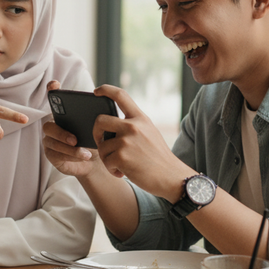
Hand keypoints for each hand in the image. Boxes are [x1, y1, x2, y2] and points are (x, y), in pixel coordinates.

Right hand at [42, 80, 94, 177]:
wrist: (98, 161)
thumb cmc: (98, 140)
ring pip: (51, 142)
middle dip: (60, 132)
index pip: (54, 99)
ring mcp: (50, 140)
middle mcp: (54, 126)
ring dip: (68, 148)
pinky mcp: (51, 155)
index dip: (51, 91)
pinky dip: (70, 156)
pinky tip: (83, 157)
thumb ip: (100, 117)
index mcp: (64, 115)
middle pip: (47, 125)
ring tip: (85, 152)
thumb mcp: (102, 127)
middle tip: (75, 139)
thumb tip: (106, 109)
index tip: (55, 85)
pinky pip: (56, 155)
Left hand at [92, 84, 190, 201]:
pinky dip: (112, 169)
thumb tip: (108, 123)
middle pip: (100, 120)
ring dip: (107, 158)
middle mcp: (133, 126)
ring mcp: (126, 141)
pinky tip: (123, 172)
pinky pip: (106, 161)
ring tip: (121, 165)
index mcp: (140, 118)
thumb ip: (133, 124)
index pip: (120, 95)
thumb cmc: (158, 158)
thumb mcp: (150, 132)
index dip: (105, 90)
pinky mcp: (122, 157)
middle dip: (96, 132)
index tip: (96, 91)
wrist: (172, 178)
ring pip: (102, 146)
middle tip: (100, 142)